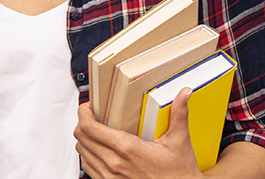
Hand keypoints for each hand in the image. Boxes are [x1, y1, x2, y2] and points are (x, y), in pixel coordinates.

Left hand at [74, 88, 202, 178]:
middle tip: (93, 116)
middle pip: (81, 137)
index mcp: (127, 148)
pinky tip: (102, 150)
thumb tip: (183, 94)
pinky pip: (87, 167)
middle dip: (83, 122)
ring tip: (97, 132)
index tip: (88, 107)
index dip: (83, 113)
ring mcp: (109, 176)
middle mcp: (114, 163)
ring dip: (86, 140)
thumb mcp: (179, 141)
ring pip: (82, 152)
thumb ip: (179, 115)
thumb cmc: (179, 173)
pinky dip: (90, 156)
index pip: (88, 127)